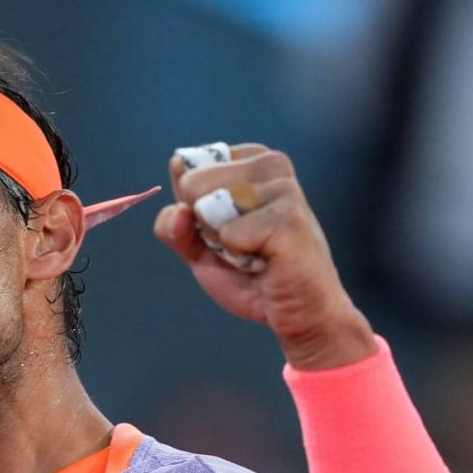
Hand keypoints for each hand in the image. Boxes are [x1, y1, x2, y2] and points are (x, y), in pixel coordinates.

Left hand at [152, 143, 377, 369]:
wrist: (298, 313)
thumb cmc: (251, 275)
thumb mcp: (198, 248)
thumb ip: (174, 226)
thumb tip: (178, 211)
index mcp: (249, 159)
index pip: (183, 168)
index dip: (191, 209)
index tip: (225, 226)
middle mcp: (269, 163)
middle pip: (190, 184)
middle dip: (204, 225)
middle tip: (241, 244)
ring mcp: (282, 187)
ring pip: (206, 208)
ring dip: (222, 243)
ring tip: (255, 251)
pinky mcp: (288, 217)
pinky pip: (229, 235)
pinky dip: (238, 258)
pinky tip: (267, 262)